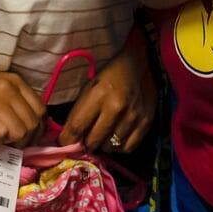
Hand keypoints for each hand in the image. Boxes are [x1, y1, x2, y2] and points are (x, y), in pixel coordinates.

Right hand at [0, 63, 44, 146]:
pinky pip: (2, 137)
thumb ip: (10, 100)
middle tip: (12, 144)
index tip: (27, 137)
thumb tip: (21, 124)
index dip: (37, 128)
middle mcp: (11, 91)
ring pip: (21, 133)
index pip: (41, 110)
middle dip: (26, 139)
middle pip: (33, 124)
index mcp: (16, 82)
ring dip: (12, 143)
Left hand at [58, 36, 154, 151]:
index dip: (68, 139)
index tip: (66, 142)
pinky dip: (120, 146)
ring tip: (104, 133)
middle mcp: (116, 107)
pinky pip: (127, 148)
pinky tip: (118, 136)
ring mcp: (133, 117)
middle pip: (93, 141)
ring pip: (110, 147)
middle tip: (87, 136)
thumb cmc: (111, 75)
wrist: (142, 63)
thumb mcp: (89, 86)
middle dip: (86, 142)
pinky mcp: (146, 122)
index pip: (77, 126)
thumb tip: (70, 138)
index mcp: (99, 94)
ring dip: (104, 143)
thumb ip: (79, 112)